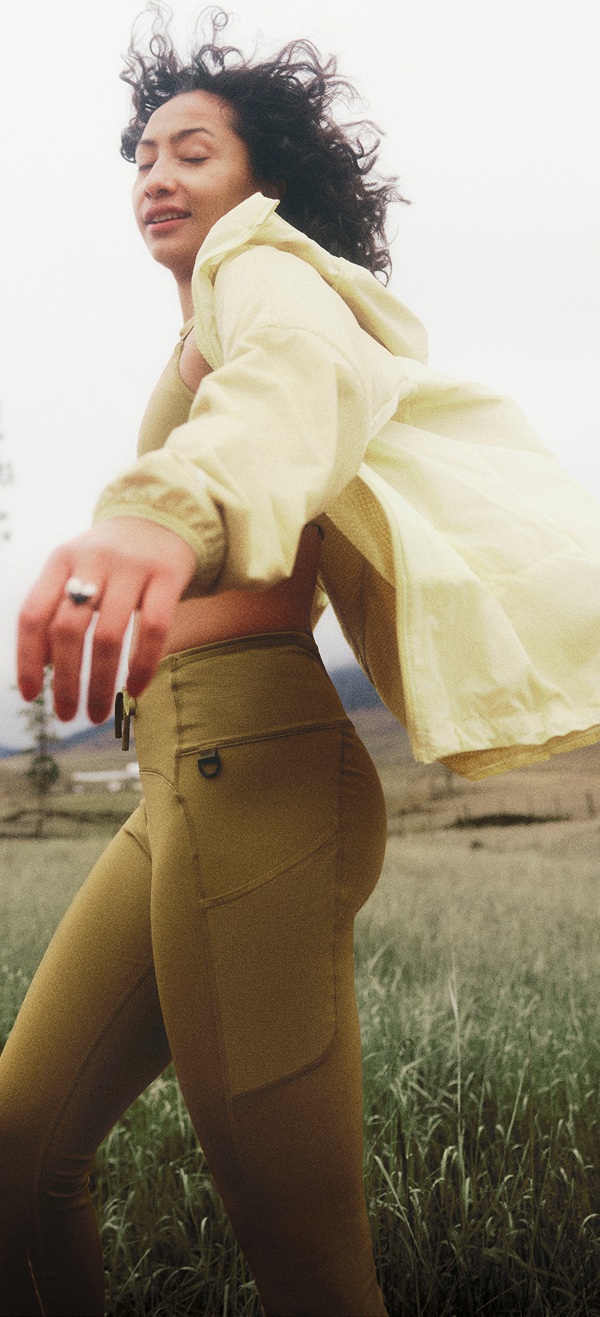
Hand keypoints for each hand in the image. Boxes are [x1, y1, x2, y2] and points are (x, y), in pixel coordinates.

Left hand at [17, 518, 196, 722]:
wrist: (161, 517)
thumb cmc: (109, 561)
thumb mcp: (75, 572)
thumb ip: (57, 611)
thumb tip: (43, 670)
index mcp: (60, 560)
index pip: (34, 615)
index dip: (28, 659)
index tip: (32, 695)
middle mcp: (92, 560)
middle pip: (69, 631)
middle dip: (65, 681)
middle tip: (67, 715)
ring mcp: (132, 567)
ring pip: (109, 637)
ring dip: (101, 684)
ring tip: (99, 713)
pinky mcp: (167, 575)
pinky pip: (155, 629)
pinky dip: (144, 666)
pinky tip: (137, 690)